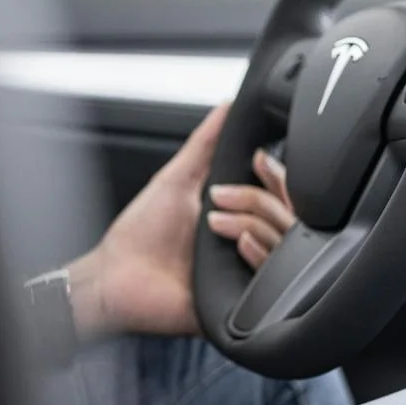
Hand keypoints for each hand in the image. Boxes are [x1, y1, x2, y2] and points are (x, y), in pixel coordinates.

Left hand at [66, 104, 295, 336]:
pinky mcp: (246, 297)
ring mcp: (250, 269)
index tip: (257, 160)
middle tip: (217, 199)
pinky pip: (275, 274)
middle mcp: (250, 239)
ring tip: (214, 226)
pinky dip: (259, 252)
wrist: (118, 278)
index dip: (276, 174)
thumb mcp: (177, 178)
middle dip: (256, 199)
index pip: (281, 190)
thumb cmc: (140, 234)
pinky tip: (239, 245)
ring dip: (251, 222)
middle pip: (287, 212)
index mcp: (239, 213)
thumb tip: (227, 107)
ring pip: (285, 239)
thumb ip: (205, 143)